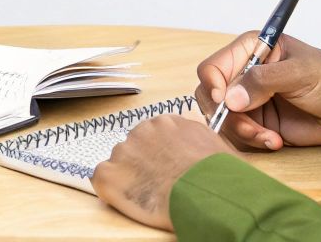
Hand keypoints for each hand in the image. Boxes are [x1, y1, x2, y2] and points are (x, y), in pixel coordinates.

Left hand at [92, 115, 231, 229]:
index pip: (154, 135)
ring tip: (148, 193)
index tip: (165, 167)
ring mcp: (123, 151)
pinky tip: (129, 197)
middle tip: (157, 182)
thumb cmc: (217, 175)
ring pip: (119, 162)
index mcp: (167, 122)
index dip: (158, 154)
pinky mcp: (109, 175)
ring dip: (128, 176)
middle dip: (142, 164)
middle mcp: (142, 131)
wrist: (207, 195)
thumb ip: (200, 138)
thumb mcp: (216, 146)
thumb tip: (204, 142)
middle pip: (135, 147)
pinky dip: (112, 189)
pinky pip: (102, 178)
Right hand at [196, 32, 320, 149]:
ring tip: (270, 138)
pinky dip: (253, 142)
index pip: (213, 67)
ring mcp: (250, 101)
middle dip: (227, 117)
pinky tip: (275, 142)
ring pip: (223, 121)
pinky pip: (239, 137)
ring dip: (243, 133)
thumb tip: (229, 99)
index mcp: (252, 50)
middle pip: (211, 97)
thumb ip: (263, 81)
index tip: (226, 104)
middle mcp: (245, 75)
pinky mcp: (259, 124)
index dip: (214, 86)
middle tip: (250, 128)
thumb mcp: (299, 72)